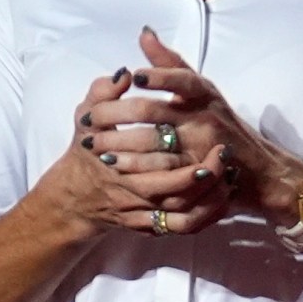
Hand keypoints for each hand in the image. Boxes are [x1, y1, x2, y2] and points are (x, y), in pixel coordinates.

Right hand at [32, 69, 233, 237]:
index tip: (203, 134)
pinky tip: (223, 198)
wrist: (74, 197)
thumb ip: (103, 93)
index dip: (175, 150)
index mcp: (111, 160)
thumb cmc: (86, 149)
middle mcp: (127, 191)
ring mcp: (140, 212)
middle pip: (169, 191)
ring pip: (180, 215)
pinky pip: (183, 228)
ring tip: (228, 176)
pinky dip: (206, 216)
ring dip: (209, 197)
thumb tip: (126, 73)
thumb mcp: (87, 116)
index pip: (144, 158)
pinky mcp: (150, 226)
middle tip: (223, 155)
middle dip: (199, 175)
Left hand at [85, 28, 302, 224]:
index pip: (182, 78)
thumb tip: (144, 32)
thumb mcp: (201, 88)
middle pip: (152, 111)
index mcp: (202, 92)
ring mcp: (200, 146)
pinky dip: (132, 166)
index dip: (158, 76)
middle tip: (88, 117)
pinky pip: (158, 170)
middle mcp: (203, 117)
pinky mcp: (195, 172)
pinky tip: (112, 163)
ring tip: (92, 142)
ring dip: (116, 142)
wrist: (253, 165)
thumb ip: (170, 62)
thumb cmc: (219, 121)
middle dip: (114, 114)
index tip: (132, 77)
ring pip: (150, 142)